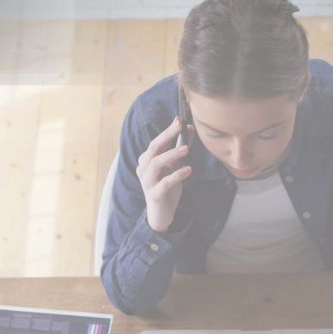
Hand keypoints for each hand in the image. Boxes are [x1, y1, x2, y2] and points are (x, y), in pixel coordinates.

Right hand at [137, 117, 192, 232]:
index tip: (179, 119)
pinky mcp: (154, 195)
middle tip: (181, 127)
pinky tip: (188, 170)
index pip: (156, 142)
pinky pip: (164, 183)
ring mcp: (147, 182)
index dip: (167, 131)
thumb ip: (180, 148)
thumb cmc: (167, 187)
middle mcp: (143, 169)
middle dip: (167, 136)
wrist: (161, 214)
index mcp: (146, 161)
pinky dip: (176, 175)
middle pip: (153, 149)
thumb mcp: (175, 166)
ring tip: (187, 149)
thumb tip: (189, 128)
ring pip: (155, 164)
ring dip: (171, 154)